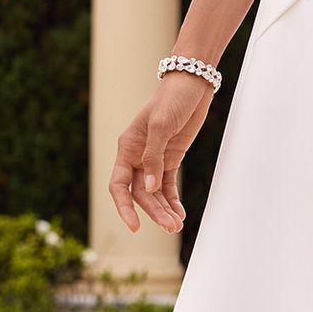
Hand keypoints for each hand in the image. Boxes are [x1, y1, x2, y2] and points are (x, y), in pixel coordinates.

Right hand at [109, 72, 215, 235]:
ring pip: (154, 192)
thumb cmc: (172, 99)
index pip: (119, 184)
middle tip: (171, 227)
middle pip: (140, 193)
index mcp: (127, 147)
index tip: (134, 227)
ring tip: (177, 225)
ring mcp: (154, 158)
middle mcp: (137, 156)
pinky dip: (173, 200)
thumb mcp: (161, 126)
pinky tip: (180, 214)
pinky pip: (168, 185)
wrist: (193, 83)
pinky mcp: (171, 158)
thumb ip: (153, 157)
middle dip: (154, 211)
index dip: (124, 207)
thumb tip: (147, 188)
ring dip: (164, 210)